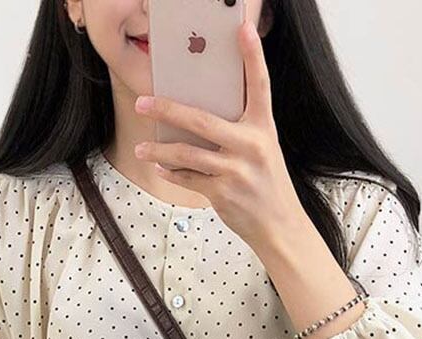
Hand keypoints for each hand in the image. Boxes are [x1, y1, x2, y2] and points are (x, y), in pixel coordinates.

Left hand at [132, 19, 304, 249]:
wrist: (279, 226)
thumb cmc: (267, 184)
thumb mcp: (262, 150)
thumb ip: (239, 130)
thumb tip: (197, 117)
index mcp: (263, 128)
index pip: (260, 85)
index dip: (252, 56)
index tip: (241, 28)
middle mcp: (251, 145)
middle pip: (201, 120)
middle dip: (166, 110)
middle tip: (142, 103)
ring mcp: (236, 170)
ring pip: (187, 154)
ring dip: (159, 152)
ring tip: (141, 150)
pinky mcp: (223, 192)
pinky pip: (188, 178)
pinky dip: (172, 173)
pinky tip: (161, 169)